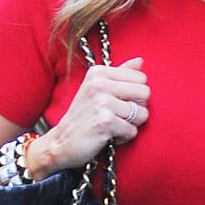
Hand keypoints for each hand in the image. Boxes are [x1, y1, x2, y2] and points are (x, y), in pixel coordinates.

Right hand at [31, 57, 149, 175]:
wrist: (59, 143)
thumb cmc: (82, 116)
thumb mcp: (97, 89)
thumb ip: (120, 74)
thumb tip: (140, 60)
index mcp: (99, 73)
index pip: (141, 78)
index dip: (135, 94)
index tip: (117, 102)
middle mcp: (99, 84)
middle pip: (145, 93)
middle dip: (136, 109)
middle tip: (117, 116)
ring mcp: (102, 102)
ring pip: (141, 114)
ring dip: (130, 125)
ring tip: (111, 126)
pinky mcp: (105, 122)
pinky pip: (132, 131)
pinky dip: (123, 137)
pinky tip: (107, 136)